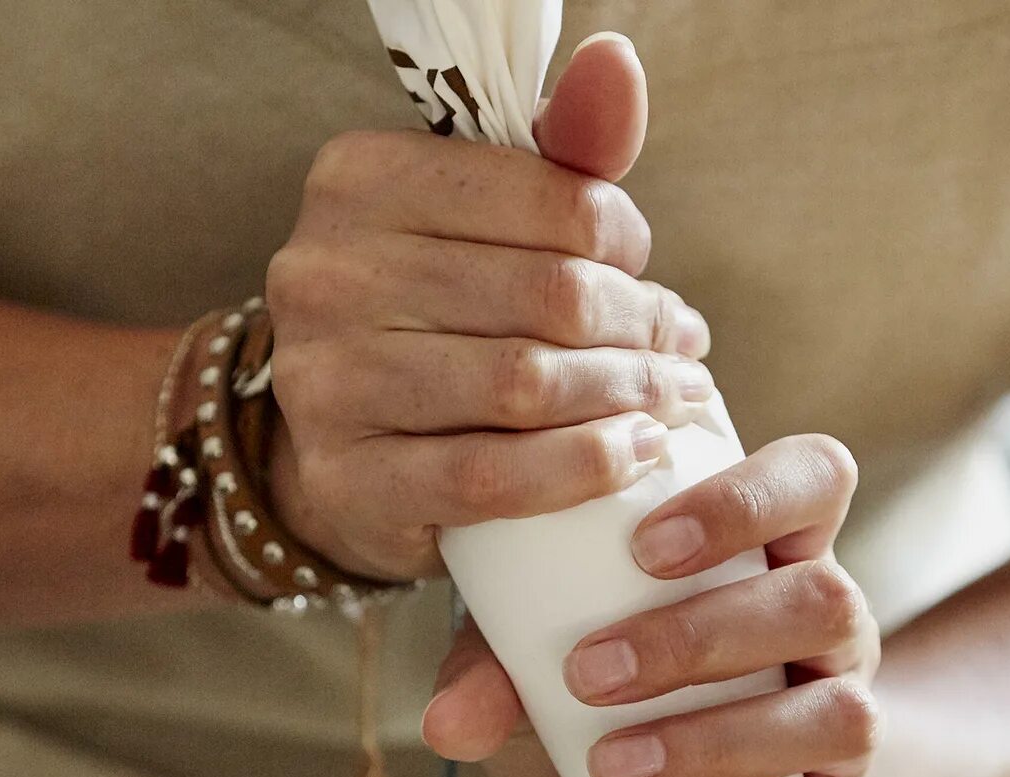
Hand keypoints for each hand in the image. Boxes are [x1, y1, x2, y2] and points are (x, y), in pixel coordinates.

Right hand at [261, 35, 712, 582]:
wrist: (347, 448)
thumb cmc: (436, 315)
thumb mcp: (487, 218)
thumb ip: (561, 150)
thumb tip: (616, 64)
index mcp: (359, 180)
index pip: (548, 197)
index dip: (623, 242)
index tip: (645, 275)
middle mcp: (326, 273)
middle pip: (547, 295)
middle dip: (640, 328)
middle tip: (683, 353)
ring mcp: (326, 382)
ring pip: (523, 384)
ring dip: (624, 398)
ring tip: (670, 401)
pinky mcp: (347, 479)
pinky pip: (492, 476)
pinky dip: (583, 467)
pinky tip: (634, 454)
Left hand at [421, 432, 891, 776]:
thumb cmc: (597, 716)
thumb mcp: (533, 680)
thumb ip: (496, 674)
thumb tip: (449, 722)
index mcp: (768, 560)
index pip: (814, 479)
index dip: (748, 500)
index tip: (646, 547)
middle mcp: (826, 637)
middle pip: (824, 599)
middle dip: (699, 637)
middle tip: (587, 675)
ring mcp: (845, 732)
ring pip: (843, 715)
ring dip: (720, 739)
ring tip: (613, 768)